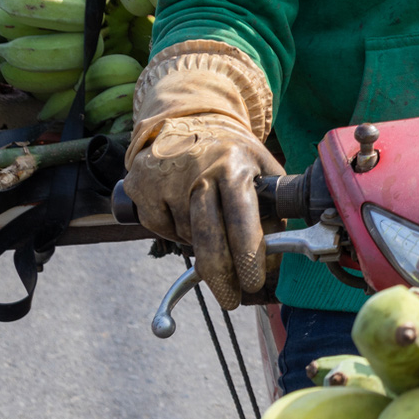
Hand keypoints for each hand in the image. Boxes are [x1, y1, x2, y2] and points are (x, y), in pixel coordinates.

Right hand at [124, 114, 283, 307]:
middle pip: (207, 239)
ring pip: (185, 237)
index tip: (254, 282)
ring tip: (211, 226)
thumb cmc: (232, 153)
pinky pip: (162, 230)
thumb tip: (278, 254)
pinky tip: (186, 216)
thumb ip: (275, 206)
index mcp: (234, 165)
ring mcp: (165, 179)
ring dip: (201, 247)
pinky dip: (176, 234)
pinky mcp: (140, 187)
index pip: (241, 219)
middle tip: (231, 299)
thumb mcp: (262, 166)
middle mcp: (198, 171)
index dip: (248, 256)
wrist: (186, 119)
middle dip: (221, 278)